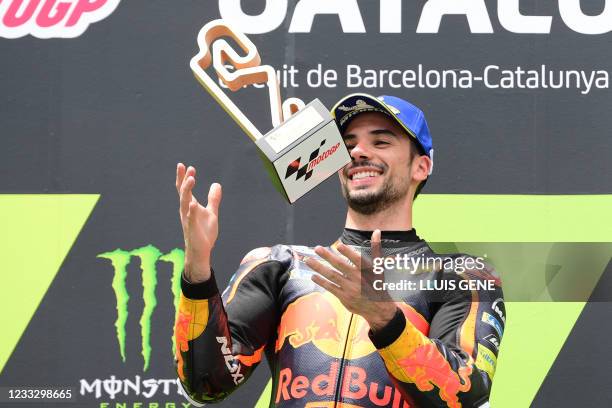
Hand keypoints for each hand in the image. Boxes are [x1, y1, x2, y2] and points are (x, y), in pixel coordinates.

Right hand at [175, 163, 221, 282]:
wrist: (201, 251)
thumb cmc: (204, 233)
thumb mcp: (211, 213)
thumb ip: (213, 199)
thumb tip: (217, 184)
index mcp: (190, 206)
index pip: (185, 189)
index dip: (184, 178)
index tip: (185, 165)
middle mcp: (186, 211)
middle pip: (183, 192)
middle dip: (184, 180)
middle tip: (186, 167)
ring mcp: (188, 220)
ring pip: (185, 203)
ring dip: (187, 191)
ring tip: (191, 179)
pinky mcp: (192, 229)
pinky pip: (191, 219)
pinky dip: (191, 211)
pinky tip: (193, 203)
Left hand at [305, 230, 397, 331]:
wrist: (379, 308)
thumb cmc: (378, 283)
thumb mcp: (379, 266)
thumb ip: (375, 248)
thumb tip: (376, 231)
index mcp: (367, 270)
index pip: (357, 259)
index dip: (348, 252)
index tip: (338, 245)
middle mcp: (358, 279)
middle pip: (341, 266)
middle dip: (328, 256)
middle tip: (317, 248)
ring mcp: (350, 289)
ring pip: (332, 276)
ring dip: (319, 268)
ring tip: (309, 260)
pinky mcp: (344, 297)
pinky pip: (331, 287)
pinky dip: (322, 282)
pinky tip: (313, 276)